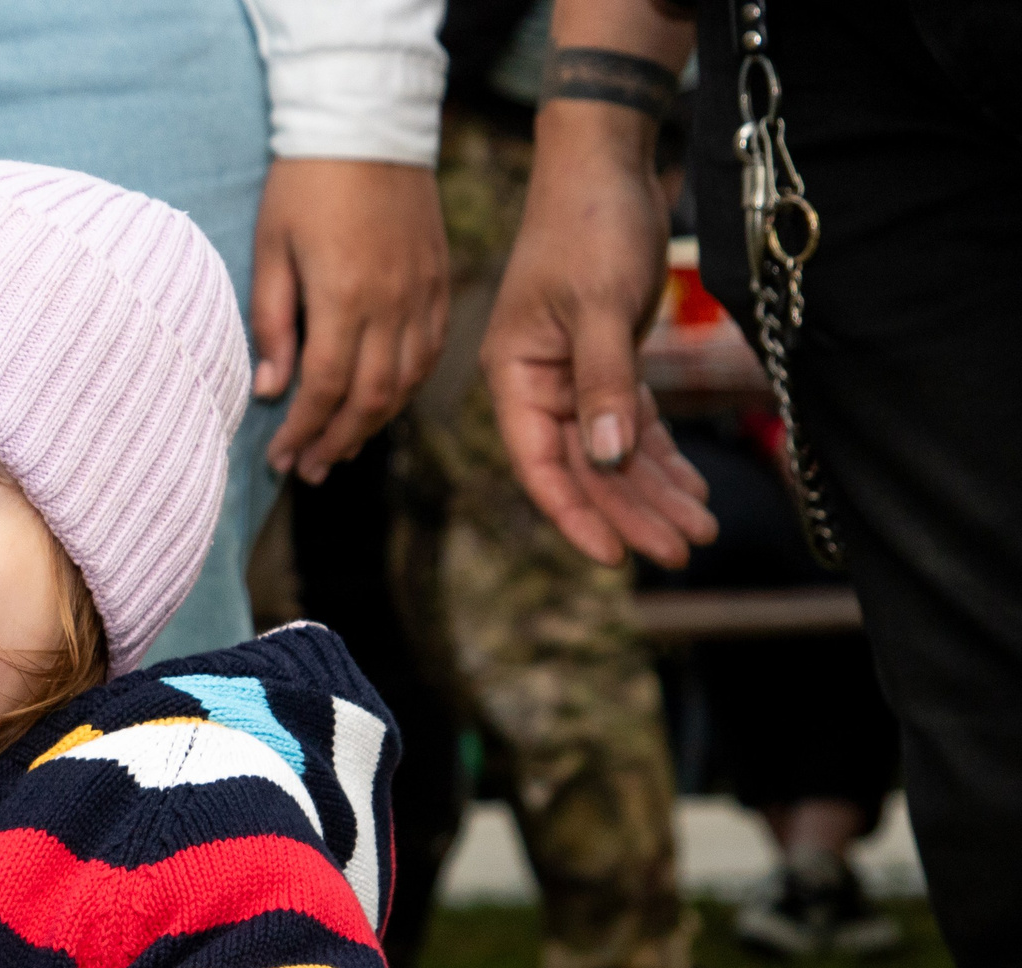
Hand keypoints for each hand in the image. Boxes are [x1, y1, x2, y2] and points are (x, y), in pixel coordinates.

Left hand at [252, 159, 449, 484]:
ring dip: (373, 423)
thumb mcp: (271, 249)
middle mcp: (392, 303)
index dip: (304, 431)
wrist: (367, 121)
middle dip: (338, 441)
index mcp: (345, 296)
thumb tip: (270, 389)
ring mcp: (422, 292)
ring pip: (407, 381)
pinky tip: (381, 403)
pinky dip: (406, 387)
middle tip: (310, 470)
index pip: (326, 388)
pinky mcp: (439, 279)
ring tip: (341, 448)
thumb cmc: (304, 182)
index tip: (281, 457)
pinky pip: (430, 351)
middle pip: (371, 397)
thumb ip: (271, 322)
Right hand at [480, 101, 718, 565]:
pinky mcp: (607, 360)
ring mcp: (572, 376)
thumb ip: (603, 384)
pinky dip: (663, 455)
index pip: (542, 464)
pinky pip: (633, 424)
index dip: (578, 514)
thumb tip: (609, 459)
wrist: (606, 163)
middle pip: (585, 468)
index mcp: (515, 376)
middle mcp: (539, 386)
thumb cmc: (588, 223)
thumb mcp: (596, 304)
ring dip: (656, 491)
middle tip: (685, 548)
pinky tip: (693, 487)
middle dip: (634, 511)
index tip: (618, 555)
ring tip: (702, 528)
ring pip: (614, 452)